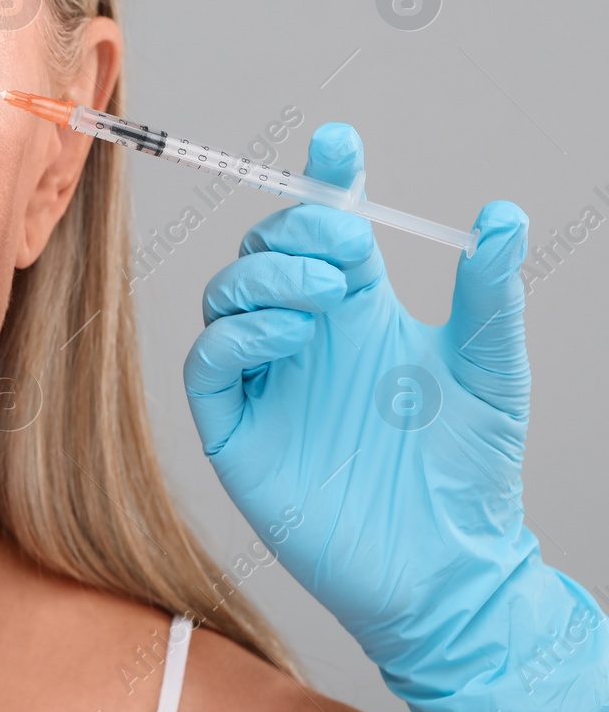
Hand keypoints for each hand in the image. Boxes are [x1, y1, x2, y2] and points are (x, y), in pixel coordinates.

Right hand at [183, 122, 607, 711]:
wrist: (448, 566)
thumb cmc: (471, 472)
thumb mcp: (491, 370)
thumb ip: (489, 295)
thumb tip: (501, 216)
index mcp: (359, 313)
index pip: (326, 229)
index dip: (324, 182)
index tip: (340, 144)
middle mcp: (304, 337)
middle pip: (265, 250)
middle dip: (293, 231)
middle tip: (346, 250)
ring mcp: (265, 380)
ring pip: (225, 295)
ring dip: (266, 276)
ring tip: (325, 295)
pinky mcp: (235, 429)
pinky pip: (208, 360)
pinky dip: (239, 333)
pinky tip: (291, 336)